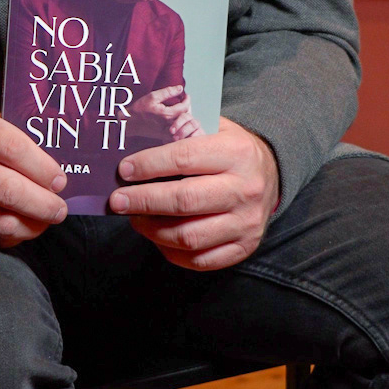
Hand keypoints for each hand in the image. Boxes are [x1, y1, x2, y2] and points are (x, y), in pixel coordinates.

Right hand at [0, 108, 67, 246]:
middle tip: (59, 208)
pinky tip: (22, 227)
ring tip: (45, 220)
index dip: (43, 168)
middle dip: (43, 204)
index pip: (14, 149)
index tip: (60, 181)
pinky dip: (12, 236)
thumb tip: (59, 159)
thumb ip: (14, 136)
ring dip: (32, 225)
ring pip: (1, 221)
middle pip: (8, 190)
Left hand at [108, 117, 278, 270]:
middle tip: (117, 201)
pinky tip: (157, 236)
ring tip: (134, 218)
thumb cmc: (230, 149)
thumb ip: (180, 134)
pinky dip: (171, 251)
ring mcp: (246, 223)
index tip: (123, 171)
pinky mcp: (244, 247)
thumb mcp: (214, 128)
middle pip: (184, 201)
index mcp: (236, 152)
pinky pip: (200, 260)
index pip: (184, 158)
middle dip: (143, 201)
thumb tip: (132, 147)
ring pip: (189, 236)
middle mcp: (245, 189)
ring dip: (152, 229)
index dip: (149, 165)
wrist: (271, 173)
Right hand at [128, 85, 202, 143]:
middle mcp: (169, 125)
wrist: (129, 123)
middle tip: (184, 99)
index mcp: (167, 114)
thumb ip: (168, 92)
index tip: (186, 95)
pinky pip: (177, 130)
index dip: (187, 99)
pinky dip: (179, 123)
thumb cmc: (139, 110)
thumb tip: (180, 88)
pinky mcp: (164, 135)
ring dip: (183, 114)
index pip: (184, 107)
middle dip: (186, 106)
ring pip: (182, 123)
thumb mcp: (152, 97)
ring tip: (180, 107)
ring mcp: (167, 131)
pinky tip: (175, 116)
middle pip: (185, 116)